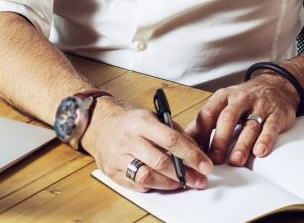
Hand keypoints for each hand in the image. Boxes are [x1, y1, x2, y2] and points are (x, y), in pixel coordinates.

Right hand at [81, 96, 212, 192]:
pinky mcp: (112, 171)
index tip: (205, 165)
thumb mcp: (152, 117)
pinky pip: (136, 184)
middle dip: (184, 174)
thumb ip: (174, 132)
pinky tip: (162, 182)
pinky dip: (153, 185)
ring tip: (181, 182)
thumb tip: (195, 151)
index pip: (170, 139)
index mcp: (140, 122)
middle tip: (199, 180)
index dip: (191, 154)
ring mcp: (117, 157)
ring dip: (169, 183)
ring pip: (148, 176)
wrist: (98, 124)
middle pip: (160, 161)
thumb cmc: (129, 121)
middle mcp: (128, 139)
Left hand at [185, 74, 299, 166]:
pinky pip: (271, 127)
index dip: (200, 133)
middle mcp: (240, 99)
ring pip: (250, 126)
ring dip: (242, 144)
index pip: (208, 113)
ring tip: (235, 161)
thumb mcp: (223, 103)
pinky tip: (260, 152)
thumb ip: (206, 121)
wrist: (277, 85)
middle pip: (227, 119)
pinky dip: (265, 140)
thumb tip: (185, 139)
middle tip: (214, 159)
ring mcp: (260, 106)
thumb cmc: (244, 100)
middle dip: (220, 140)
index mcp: (223, 97)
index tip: (195, 151)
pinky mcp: (277, 115)